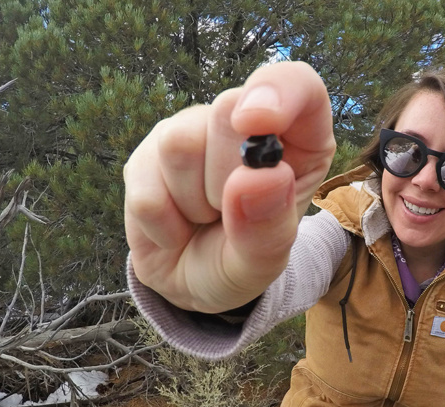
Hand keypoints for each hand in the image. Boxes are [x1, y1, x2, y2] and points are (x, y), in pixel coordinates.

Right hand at [124, 61, 334, 311]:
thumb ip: (269, 228)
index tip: (255, 124)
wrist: (194, 285)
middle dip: (226, 177)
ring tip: (205, 218)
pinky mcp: (147, 156)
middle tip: (233, 213)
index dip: (277, 93)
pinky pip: (146, 189)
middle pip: (226, 111)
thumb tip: (258, 176)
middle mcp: (241, 123)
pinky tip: (176, 228)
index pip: (297, 84)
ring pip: (179, 145)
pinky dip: (163, 225)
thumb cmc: (242, 261)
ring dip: (194, 203)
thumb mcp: (266, 263)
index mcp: (295, 139)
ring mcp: (191, 133)